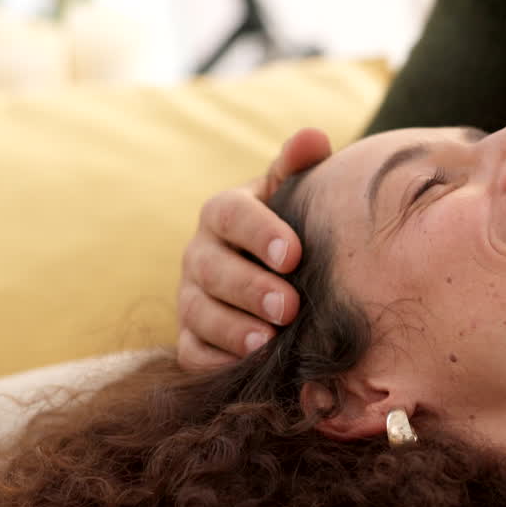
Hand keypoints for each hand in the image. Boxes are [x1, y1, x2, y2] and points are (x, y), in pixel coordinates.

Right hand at [177, 128, 331, 370]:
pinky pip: (193, 354)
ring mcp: (192, 298)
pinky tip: (247, 368)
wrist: (279, 277)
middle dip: (249, 288)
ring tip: (266, 343)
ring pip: (199, 313)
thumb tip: (313, 137)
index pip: (230, 215)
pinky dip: (216, 363)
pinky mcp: (193, 339)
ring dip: (231, 329)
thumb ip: (299, 168)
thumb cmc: (291, 231)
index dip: (258, 233)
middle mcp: (200, 255)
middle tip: (288, 307)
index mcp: (224, 214)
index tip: (293, 254)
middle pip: (211, 269)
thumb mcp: (293, 197)